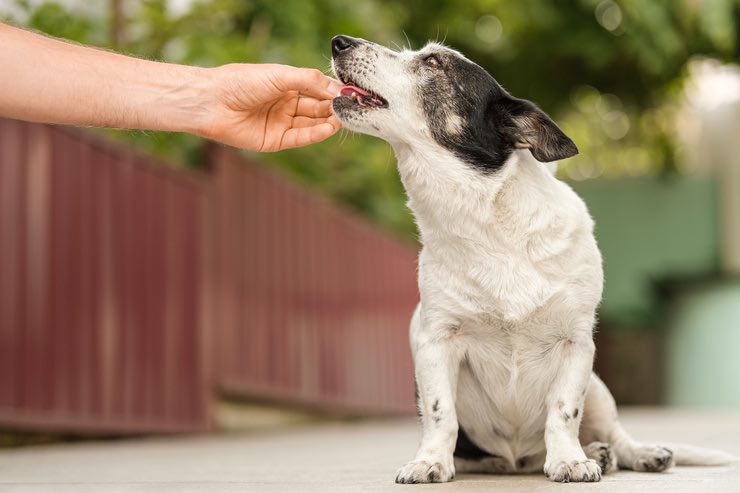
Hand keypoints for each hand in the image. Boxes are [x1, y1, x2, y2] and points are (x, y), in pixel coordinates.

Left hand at [199, 63, 341, 151]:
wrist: (212, 102)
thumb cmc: (241, 82)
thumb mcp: (279, 75)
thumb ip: (308, 80)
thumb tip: (336, 89)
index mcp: (286, 84)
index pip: (317, 88)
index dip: (333, 91)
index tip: (351, 92)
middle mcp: (286, 104)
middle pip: (317, 107)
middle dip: (333, 107)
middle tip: (351, 106)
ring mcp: (281, 123)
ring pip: (311, 123)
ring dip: (328, 121)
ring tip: (343, 118)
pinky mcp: (275, 141)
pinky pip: (300, 138)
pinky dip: (315, 134)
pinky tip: (328, 128)